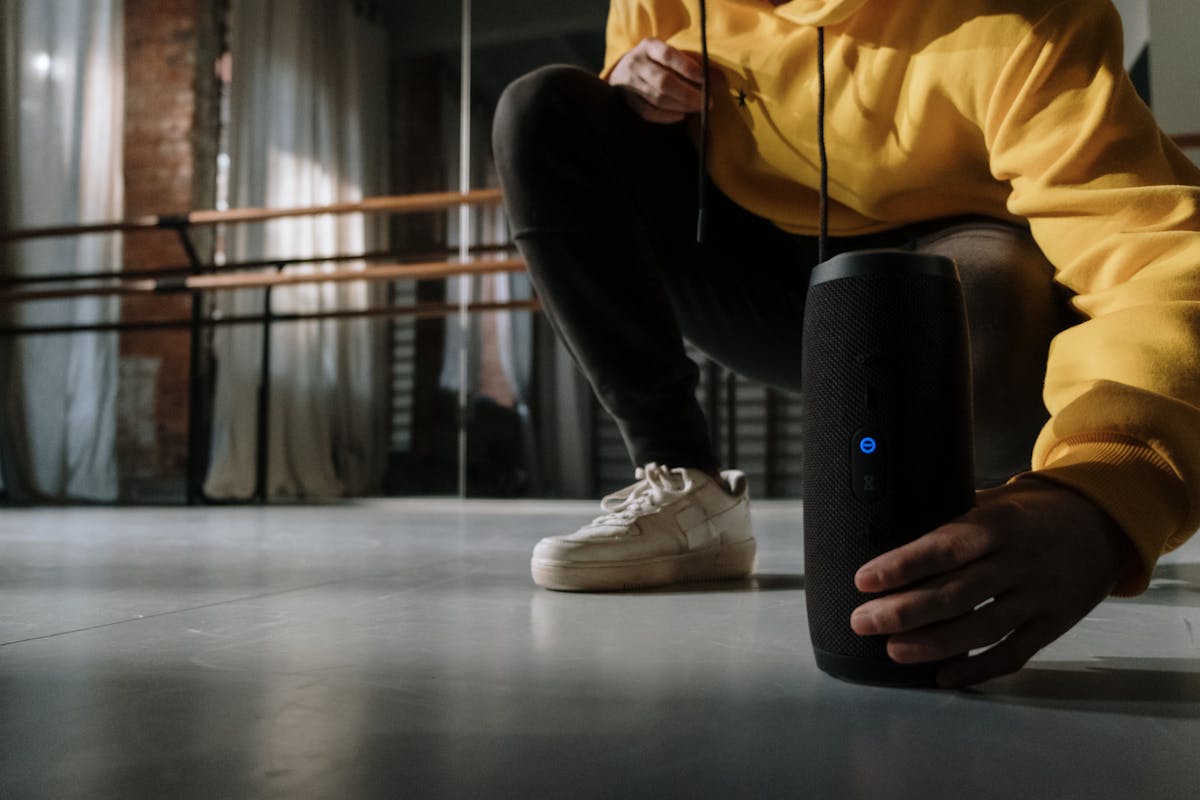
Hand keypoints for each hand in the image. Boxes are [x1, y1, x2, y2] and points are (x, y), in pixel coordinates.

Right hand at [608, 38, 706, 123]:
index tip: (705, 79)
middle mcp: (636, 63)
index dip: (688, 68)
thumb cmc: (654, 60)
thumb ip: (688, 59)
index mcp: (649, 46)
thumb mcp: (666, 51)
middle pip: (663, 82)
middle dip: (688, 94)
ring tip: (698, 108)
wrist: (622, 70)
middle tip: (707, 102)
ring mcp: (630, 83)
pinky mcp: (629, 101)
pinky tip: (681, 116)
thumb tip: (714, 71)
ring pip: (657, 99)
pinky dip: (666, 117)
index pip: (668, 56)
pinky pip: (648, 113)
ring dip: (682, 106)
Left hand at [849, 476, 1135, 687]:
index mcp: (998, 524)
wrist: (1105, 522)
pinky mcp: (1054, 624)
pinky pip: (1014, 653)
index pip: (944, 547)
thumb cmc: (1032, 511)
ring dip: (934, 644)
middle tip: (863, 621)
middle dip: (905, 612)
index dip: (903, 565)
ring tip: (893, 650)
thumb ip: (951, 516)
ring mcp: (1039, 596)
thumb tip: (892, 531)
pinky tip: (943, 675)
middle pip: (956, 593)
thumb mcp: (994, 500)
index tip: (865, 579)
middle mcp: (1018, 562)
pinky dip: (978, 668)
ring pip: (982, 628)